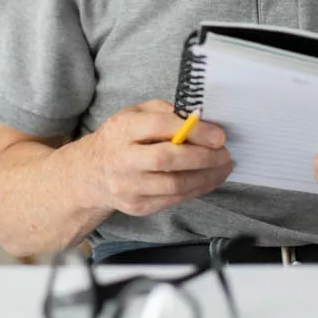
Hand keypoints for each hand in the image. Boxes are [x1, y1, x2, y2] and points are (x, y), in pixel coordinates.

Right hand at [84, 100, 232, 216]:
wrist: (92, 173)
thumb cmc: (120, 138)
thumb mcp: (134, 114)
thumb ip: (163, 111)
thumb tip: (198, 119)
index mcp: (121, 129)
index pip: (160, 127)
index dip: (193, 131)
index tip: (219, 135)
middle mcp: (121, 159)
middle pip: (166, 159)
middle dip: (202, 157)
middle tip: (225, 153)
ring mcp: (128, 186)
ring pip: (173, 185)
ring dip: (205, 177)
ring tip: (223, 167)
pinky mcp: (137, 206)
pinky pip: (173, 200)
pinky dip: (197, 189)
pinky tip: (209, 180)